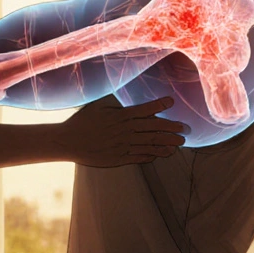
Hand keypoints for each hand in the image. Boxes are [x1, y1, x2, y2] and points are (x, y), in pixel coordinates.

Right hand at [58, 95, 185, 166]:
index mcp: (120, 116)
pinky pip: (139, 157)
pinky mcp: (119, 158)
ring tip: (178, 144)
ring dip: (166, 144)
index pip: (145, 110)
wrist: (69, 141)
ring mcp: (123, 146)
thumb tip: (126, 94)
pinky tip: (161, 154)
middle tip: (184, 129)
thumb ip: (114, 102)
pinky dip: (152, 155)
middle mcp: (124, 131)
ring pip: (149, 145)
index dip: (159, 105)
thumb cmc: (82, 121)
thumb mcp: (98, 105)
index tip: (171, 102)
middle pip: (152, 129)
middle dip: (170, 129)